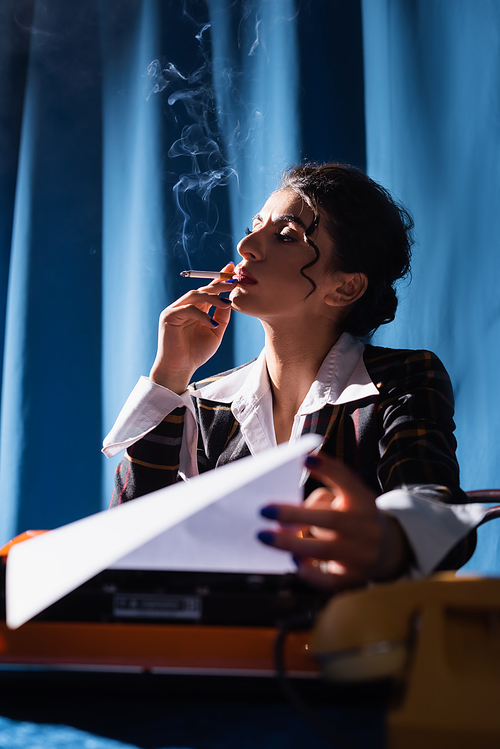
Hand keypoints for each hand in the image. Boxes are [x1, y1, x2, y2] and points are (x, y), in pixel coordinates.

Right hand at [149, 263, 236, 392]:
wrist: (180, 369)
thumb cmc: (196, 353)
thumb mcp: (215, 332)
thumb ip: (222, 316)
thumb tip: (231, 300)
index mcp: (196, 309)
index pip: (208, 290)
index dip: (219, 279)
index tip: (232, 269)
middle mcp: (184, 306)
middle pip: (202, 289)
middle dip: (218, 284)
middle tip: (233, 281)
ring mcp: (175, 310)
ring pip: (194, 295)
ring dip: (212, 297)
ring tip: (227, 303)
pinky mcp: (169, 317)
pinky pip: (188, 309)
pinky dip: (202, 315)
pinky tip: (212, 323)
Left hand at [258, 453, 410, 591]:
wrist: (384, 550)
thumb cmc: (351, 518)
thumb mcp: (345, 501)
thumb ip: (320, 502)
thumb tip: (285, 515)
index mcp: (363, 500)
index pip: (348, 480)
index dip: (328, 469)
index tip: (305, 459)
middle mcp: (366, 526)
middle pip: (331, 519)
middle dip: (294, 514)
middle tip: (265, 510)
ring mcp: (363, 553)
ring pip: (326, 548)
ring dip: (293, 543)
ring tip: (267, 537)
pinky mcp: (355, 577)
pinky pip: (330, 580)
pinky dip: (310, 574)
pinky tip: (294, 565)